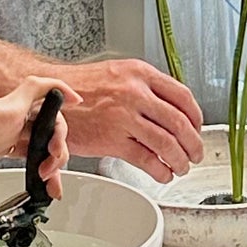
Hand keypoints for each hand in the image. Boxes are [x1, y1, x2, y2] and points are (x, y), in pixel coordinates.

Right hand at [0, 75, 74, 223]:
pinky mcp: (11, 104)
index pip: (29, 154)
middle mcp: (3, 129)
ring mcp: (9, 115)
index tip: (49, 192)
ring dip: (60, 142)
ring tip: (50, 165)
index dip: (45, 172)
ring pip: (50, 120)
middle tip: (53, 185)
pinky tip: (74, 99)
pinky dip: (61, 90)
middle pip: (45, 139)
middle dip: (57, 162)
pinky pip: (43, 89)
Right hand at [61, 54, 203, 179]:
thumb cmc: (80, 88)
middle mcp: (134, 93)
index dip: (196, 117)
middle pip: (179, 122)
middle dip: (193, 143)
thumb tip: (171, 108)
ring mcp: (123, 117)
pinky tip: (162, 173)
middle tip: (196, 153)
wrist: (48, 96)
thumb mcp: (118, 73)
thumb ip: (145, 88)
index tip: (198, 129)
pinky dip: (160, 170)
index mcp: (139, 73)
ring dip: (180, 159)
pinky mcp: (111, 140)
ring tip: (181, 166)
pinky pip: (146, 159)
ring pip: (167, 143)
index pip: (182, 96)